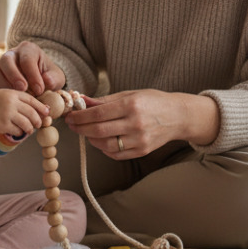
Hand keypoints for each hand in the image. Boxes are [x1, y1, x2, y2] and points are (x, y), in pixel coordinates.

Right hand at [0, 40, 65, 96]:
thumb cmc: (48, 79)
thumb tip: (47, 80)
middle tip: (23, 89)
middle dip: (13, 75)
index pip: (27, 59)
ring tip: (14, 95)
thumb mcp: (56, 78)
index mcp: (28, 49)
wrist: (40, 84)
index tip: (40, 90)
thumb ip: (54, 79)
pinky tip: (8, 99)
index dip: (32, 74)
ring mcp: (0, 66)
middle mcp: (12, 54)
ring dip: (2, 83)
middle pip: (6, 60)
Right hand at [0, 88, 49, 136]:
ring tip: (29, 130)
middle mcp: (11, 102)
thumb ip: (17, 99)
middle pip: (32, 113)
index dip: (41, 107)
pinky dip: (19, 133)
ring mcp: (7, 114)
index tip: (47, 112)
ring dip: (29, 128)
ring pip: (27, 123)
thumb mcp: (2, 94)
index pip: (32, 100)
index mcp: (12, 93)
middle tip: (39, 124)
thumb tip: (35, 108)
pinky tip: (17, 132)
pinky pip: (17, 131)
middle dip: (37, 120)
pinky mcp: (3, 125)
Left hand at [64, 90, 218, 158]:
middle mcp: (136, 124)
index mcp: (132, 105)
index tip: (70, 116)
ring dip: (91, 139)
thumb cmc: (153, 101)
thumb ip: (105, 100)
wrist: (178, 116)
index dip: (80, 116)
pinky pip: (115, 154)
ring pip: (105, 145)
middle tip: (72, 125)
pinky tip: (100, 140)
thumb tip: (81, 101)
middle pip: (98, 131)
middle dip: (80, 128)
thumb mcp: (130, 94)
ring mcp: (139, 140)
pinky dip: (103, 148)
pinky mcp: (142, 151)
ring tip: (87, 132)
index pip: (98, 113)